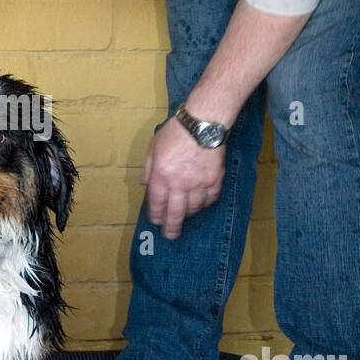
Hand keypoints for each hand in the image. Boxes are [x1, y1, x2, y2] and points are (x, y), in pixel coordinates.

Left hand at [141, 115, 225, 239]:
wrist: (203, 123)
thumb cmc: (175, 132)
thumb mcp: (153, 147)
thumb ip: (148, 168)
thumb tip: (145, 185)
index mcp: (161, 175)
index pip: (156, 203)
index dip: (155, 215)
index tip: (155, 221)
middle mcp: (180, 183)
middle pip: (175, 213)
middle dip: (171, 227)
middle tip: (170, 236)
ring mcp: (199, 183)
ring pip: (193, 208)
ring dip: (187, 214)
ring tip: (184, 215)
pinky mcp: (214, 180)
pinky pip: (210, 199)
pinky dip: (204, 204)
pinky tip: (201, 203)